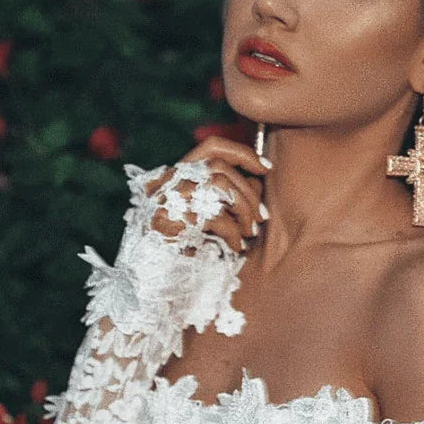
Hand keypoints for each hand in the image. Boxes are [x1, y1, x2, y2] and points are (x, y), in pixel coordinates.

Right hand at [143, 134, 271, 254]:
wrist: (156, 276)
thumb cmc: (189, 245)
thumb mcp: (211, 214)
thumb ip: (232, 194)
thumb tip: (257, 180)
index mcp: (178, 174)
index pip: (212, 147)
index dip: (242, 153)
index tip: (266, 167)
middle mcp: (168, 180)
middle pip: (219, 167)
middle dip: (249, 192)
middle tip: (262, 217)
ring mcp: (165, 197)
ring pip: (219, 185)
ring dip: (244, 211)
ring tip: (250, 232)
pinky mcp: (168, 219)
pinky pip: (214, 217)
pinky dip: (233, 233)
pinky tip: (237, 246)